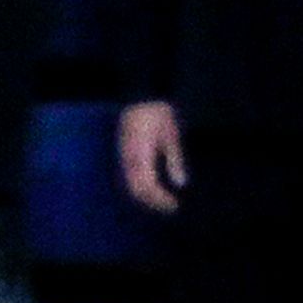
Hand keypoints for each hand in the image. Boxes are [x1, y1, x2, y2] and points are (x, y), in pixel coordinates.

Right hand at [116, 99, 186, 215]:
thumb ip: (175, 161)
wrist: (141, 95)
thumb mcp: (172, 137)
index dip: (160, 200)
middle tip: (169, 206)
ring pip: (129, 185)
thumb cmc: (159, 114)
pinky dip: (138, 186)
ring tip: (161, 200)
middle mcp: (129, 159)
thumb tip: (181, 184)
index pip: (148, 187)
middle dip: (152, 202)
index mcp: (142, 156)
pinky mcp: (122, 152)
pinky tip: (150, 187)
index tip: (174, 205)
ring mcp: (123, 156)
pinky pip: (127, 176)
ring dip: (144, 196)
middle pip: (136, 190)